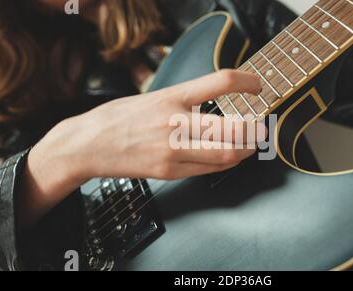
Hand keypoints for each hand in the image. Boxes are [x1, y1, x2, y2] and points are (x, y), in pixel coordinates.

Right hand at [20, 70, 263, 224]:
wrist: (89, 145)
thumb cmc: (120, 117)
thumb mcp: (154, 96)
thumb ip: (187, 100)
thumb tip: (220, 104)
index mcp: (172, 97)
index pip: (221, 82)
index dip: (248, 82)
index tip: (258, 86)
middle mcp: (176, 124)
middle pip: (235, 129)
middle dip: (257, 130)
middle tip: (263, 127)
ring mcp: (174, 151)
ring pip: (228, 155)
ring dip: (248, 149)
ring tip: (252, 144)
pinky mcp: (170, 172)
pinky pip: (210, 169)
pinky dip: (227, 162)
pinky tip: (229, 157)